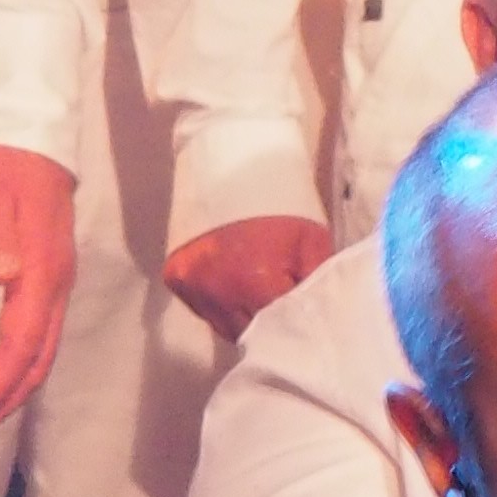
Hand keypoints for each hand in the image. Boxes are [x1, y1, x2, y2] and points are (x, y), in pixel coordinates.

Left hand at [0, 142, 75, 448]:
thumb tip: (2, 275)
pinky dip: (14, 372)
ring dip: (7, 394)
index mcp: (44, 270)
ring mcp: (54, 286)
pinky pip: (34, 341)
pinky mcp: (45, 284)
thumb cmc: (1, 165)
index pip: (23, 341)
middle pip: (36, 361)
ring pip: (38, 355)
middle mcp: (56, 286)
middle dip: (1, 403)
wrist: (27, 139)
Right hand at [167, 215, 333, 340]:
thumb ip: (316, 285)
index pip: (277, 328)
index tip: (303, 322)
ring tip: (258, 300)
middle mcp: (217, 290)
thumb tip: (321, 320)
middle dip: (267, 326)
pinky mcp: (175, 279)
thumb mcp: (312, 241)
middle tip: (282, 313)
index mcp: (254, 282)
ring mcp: (191, 285)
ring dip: (242, 320)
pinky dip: (219, 306)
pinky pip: (202, 310)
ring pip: (223, 327)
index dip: (293, 326)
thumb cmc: (281, 202)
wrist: (233, 163)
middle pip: (248, 332)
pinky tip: (234, 287)